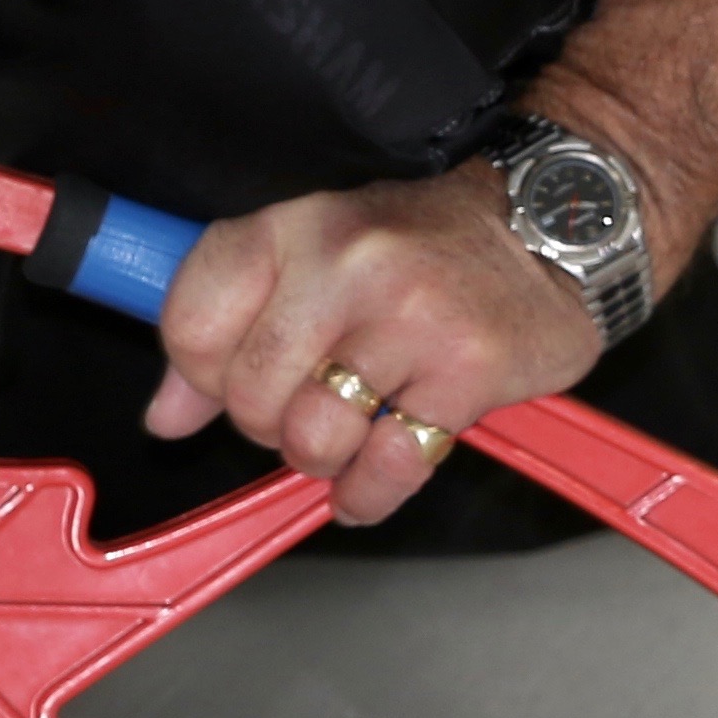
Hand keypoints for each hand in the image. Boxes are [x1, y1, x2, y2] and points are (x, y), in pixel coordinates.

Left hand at [141, 172, 603, 525]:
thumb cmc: (421, 247)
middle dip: (268, 424)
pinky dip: (368, 492)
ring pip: (312, 439)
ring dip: (324, 455)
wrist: (551, 225)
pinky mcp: (467, 369)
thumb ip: (230, 330)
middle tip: (306, 405)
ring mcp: (409, 317)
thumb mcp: (313, 256)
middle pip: (249, 396)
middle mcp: (345, 264)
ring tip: (350, 427)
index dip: (198, 378)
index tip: (226, 385)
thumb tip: (166, 418)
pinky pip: (386, 467)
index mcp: (292, 226)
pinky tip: (369, 481)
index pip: (191, 325)